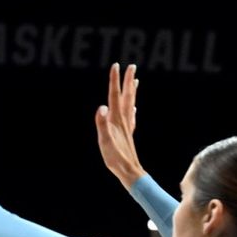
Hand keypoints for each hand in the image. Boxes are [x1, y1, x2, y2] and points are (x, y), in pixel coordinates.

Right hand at [95, 63, 146, 187]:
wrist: (129, 171)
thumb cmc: (115, 158)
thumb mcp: (105, 141)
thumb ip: (102, 124)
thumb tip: (101, 107)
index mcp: (116, 120)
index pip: (114, 96)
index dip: (114, 81)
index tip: (116, 66)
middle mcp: (123, 120)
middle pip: (126, 96)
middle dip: (127, 81)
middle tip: (130, 66)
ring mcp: (127, 126)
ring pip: (130, 104)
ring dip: (131, 91)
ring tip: (135, 81)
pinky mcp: (128, 134)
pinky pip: (131, 117)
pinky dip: (132, 108)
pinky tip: (132, 108)